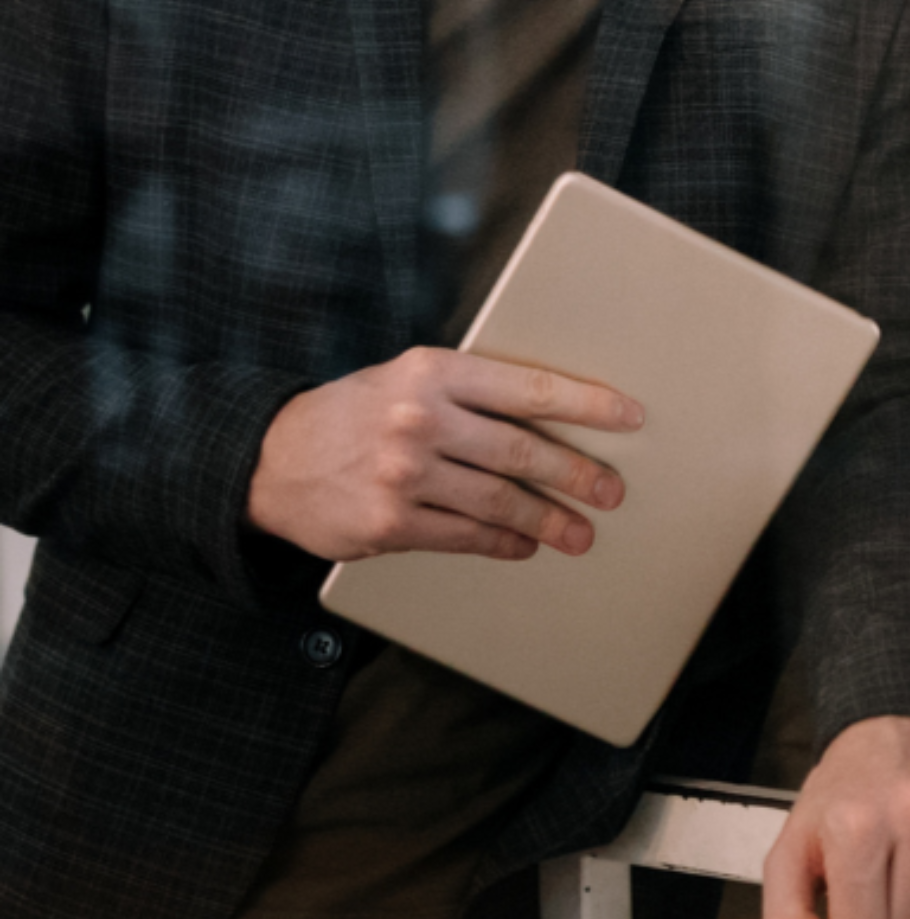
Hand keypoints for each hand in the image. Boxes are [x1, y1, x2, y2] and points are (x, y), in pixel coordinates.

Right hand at [247, 347, 637, 562]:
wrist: (271, 458)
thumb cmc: (358, 412)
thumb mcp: (408, 378)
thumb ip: (470, 392)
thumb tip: (552, 416)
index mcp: (434, 372)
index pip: (529, 388)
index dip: (587, 405)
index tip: (630, 417)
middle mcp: (421, 420)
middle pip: (521, 451)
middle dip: (576, 474)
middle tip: (612, 491)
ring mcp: (403, 475)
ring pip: (499, 500)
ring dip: (548, 520)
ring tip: (580, 532)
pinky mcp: (388, 524)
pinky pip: (464, 536)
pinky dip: (502, 543)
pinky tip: (524, 546)